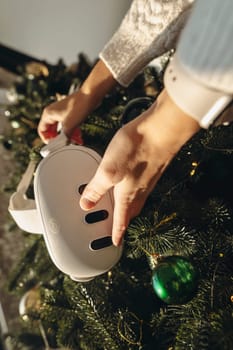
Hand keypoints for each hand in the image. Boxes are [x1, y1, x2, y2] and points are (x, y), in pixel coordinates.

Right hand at [38, 59, 116, 143]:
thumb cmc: (79, 107)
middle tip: (66, 145)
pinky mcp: (70, 113)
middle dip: (60, 139)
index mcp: (48, 114)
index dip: (47, 140)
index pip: (42, 131)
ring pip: (61, 129)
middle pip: (52, 131)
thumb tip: (60, 146)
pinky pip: (68, 126)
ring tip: (76, 141)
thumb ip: (63, 138)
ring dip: (68, 136)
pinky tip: (79, 137)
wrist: (91, 96)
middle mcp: (53, 112)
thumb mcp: (69, 126)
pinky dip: (72, 132)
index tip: (55, 146)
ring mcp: (61, 112)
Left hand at [80, 89, 199, 245]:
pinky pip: (141, 187)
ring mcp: (148, 178)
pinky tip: (130, 182)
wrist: (163, 128)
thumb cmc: (138, 148)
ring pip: (136, 200)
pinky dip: (133, 191)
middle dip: (124, 222)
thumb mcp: (108, 169)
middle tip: (117, 227)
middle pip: (131, 212)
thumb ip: (96, 188)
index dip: (117, 233)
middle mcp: (140, 189)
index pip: (121, 220)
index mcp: (128, 194)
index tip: (115, 243)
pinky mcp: (151, 166)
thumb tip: (86, 204)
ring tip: (120, 208)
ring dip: (128, 207)